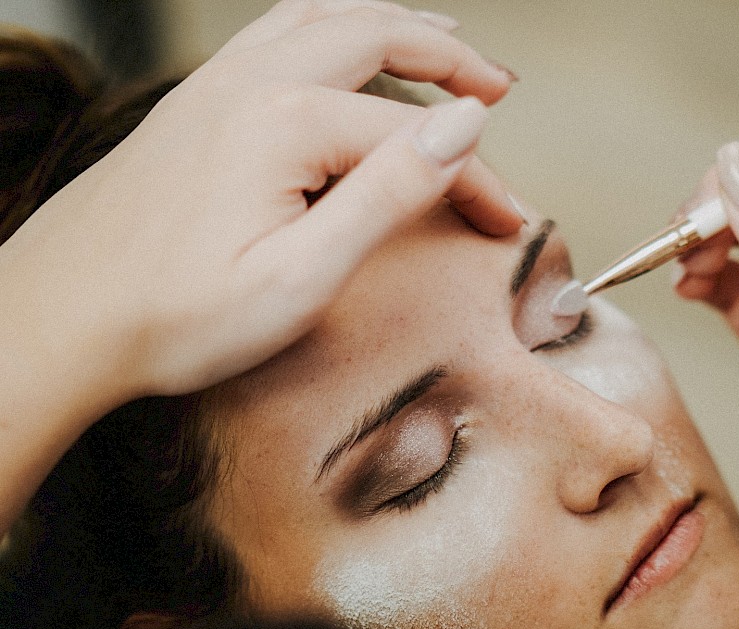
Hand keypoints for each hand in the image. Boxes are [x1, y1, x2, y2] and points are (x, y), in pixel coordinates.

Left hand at [0, 0, 521, 403]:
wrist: (62, 319)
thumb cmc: (174, 316)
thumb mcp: (301, 277)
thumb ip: (387, 194)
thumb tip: (461, 127)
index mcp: (283, 123)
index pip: (414, 135)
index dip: (474, 176)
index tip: (507, 218)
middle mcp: (249, 83)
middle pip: (375, 37)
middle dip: (450, 59)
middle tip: (500, 86)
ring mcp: (215, 86)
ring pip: (324, 18)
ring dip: (392, 25)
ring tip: (441, 44)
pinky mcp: (194, 104)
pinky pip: (277, 33)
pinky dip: (332, 27)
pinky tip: (341, 46)